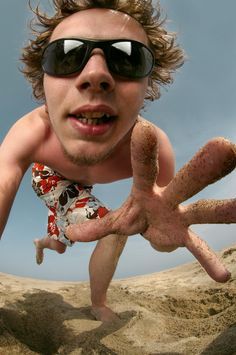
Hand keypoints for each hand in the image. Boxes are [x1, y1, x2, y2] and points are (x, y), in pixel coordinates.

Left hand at [67, 120, 235, 281]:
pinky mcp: (184, 237)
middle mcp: (168, 198)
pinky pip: (199, 248)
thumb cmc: (136, 214)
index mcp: (146, 188)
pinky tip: (222, 276)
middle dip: (201, 168)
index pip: (144, 168)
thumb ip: (97, 226)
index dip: (143, 151)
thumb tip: (71, 236)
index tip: (145, 128)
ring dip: (223, 210)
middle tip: (226, 146)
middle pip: (185, 182)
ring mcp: (180, 217)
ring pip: (203, 211)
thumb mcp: (117, 220)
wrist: (152, 226)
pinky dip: (207, 260)